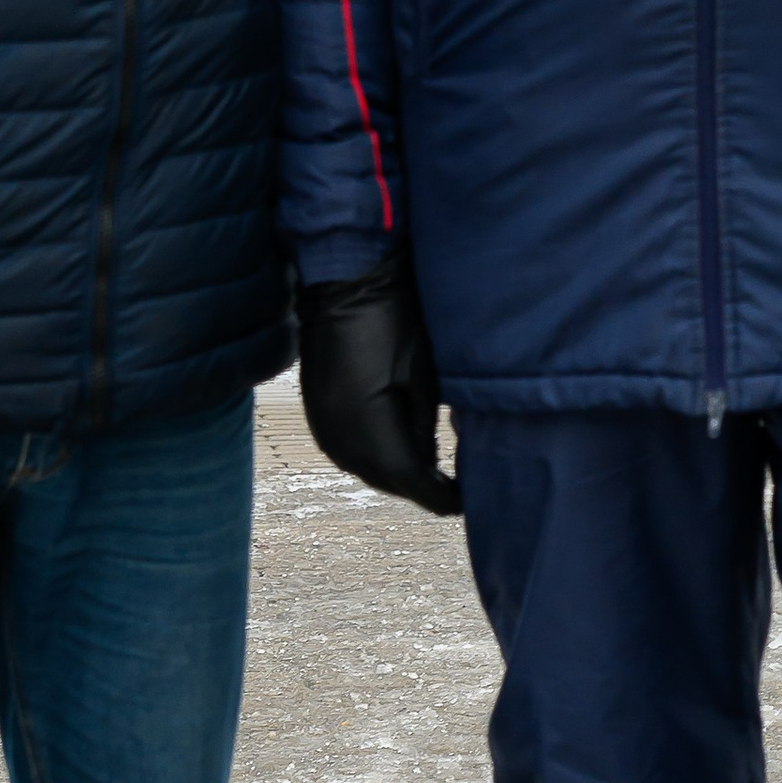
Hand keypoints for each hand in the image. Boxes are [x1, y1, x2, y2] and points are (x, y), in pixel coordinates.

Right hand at [296, 260, 461, 514]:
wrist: (346, 279)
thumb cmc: (393, 316)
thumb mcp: (423, 376)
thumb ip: (425, 427)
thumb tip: (429, 464)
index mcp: (363, 422)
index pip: (406, 476)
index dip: (437, 495)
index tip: (464, 503)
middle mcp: (336, 431)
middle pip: (383, 479)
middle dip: (418, 488)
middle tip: (451, 493)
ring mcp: (321, 420)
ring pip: (363, 468)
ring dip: (395, 475)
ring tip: (429, 475)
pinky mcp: (317, 408)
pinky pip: (347, 449)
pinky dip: (374, 457)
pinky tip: (396, 451)